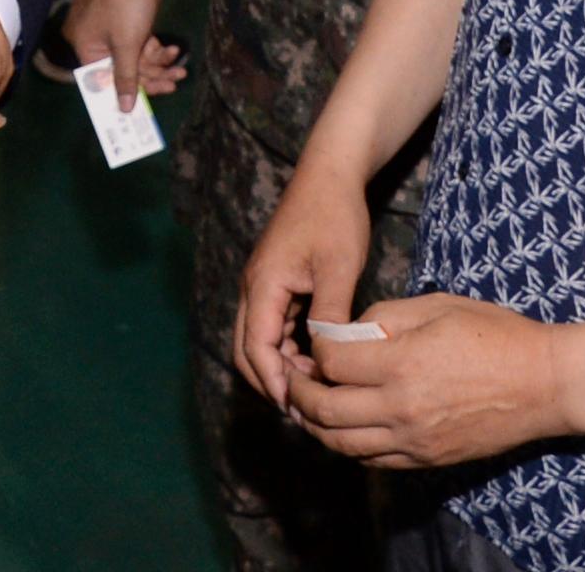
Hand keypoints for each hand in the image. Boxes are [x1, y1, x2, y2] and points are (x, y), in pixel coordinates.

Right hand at [61, 0, 183, 111]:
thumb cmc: (127, 4)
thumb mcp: (127, 44)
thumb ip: (126, 78)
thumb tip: (122, 109)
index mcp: (88, 49)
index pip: (105, 83)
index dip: (126, 95)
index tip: (146, 110)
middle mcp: (98, 44)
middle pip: (124, 73)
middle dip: (150, 79)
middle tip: (173, 85)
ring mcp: (116, 34)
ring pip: (138, 61)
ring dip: (159, 66)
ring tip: (180, 71)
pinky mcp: (132, 26)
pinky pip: (143, 47)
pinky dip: (158, 51)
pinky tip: (172, 50)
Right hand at [234, 164, 370, 408]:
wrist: (329, 176)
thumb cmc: (334, 217)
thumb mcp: (339, 268)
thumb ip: (329, 313)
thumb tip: (327, 356)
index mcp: (263, 284)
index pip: (255, 346)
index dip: (271, 381)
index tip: (294, 408)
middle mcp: (254, 287)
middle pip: (245, 347)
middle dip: (268, 380)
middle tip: (301, 408)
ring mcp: (263, 284)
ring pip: (257, 338)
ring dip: (278, 366)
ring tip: (312, 390)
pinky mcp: (276, 282)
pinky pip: (272, 325)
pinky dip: (285, 348)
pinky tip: (314, 361)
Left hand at [282, 292, 566, 470]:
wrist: (546, 384)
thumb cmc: (496, 335)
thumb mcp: (438, 306)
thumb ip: (386, 316)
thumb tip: (350, 331)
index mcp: (401, 363)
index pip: (332, 364)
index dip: (316, 350)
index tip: (317, 342)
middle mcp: (401, 407)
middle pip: (325, 410)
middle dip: (299, 392)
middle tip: (293, 377)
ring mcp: (414, 440)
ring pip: (342, 444)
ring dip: (315, 426)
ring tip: (307, 406)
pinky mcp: (427, 459)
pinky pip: (372, 461)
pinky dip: (348, 447)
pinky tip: (343, 428)